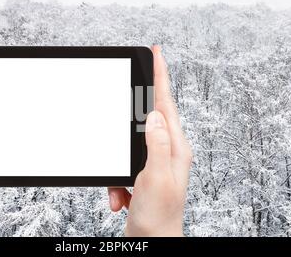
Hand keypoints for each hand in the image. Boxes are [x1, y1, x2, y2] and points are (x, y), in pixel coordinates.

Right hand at [108, 46, 192, 235]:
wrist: (153, 242)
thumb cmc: (159, 217)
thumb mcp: (156, 178)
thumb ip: (156, 144)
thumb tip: (153, 115)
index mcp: (175, 148)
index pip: (166, 104)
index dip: (161, 77)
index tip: (157, 53)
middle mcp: (168, 152)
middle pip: (148, 117)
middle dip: (133, 112)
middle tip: (129, 91)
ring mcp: (154, 163)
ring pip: (130, 144)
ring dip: (118, 167)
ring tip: (120, 192)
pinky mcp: (141, 174)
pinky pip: (122, 166)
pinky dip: (115, 182)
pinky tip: (119, 198)